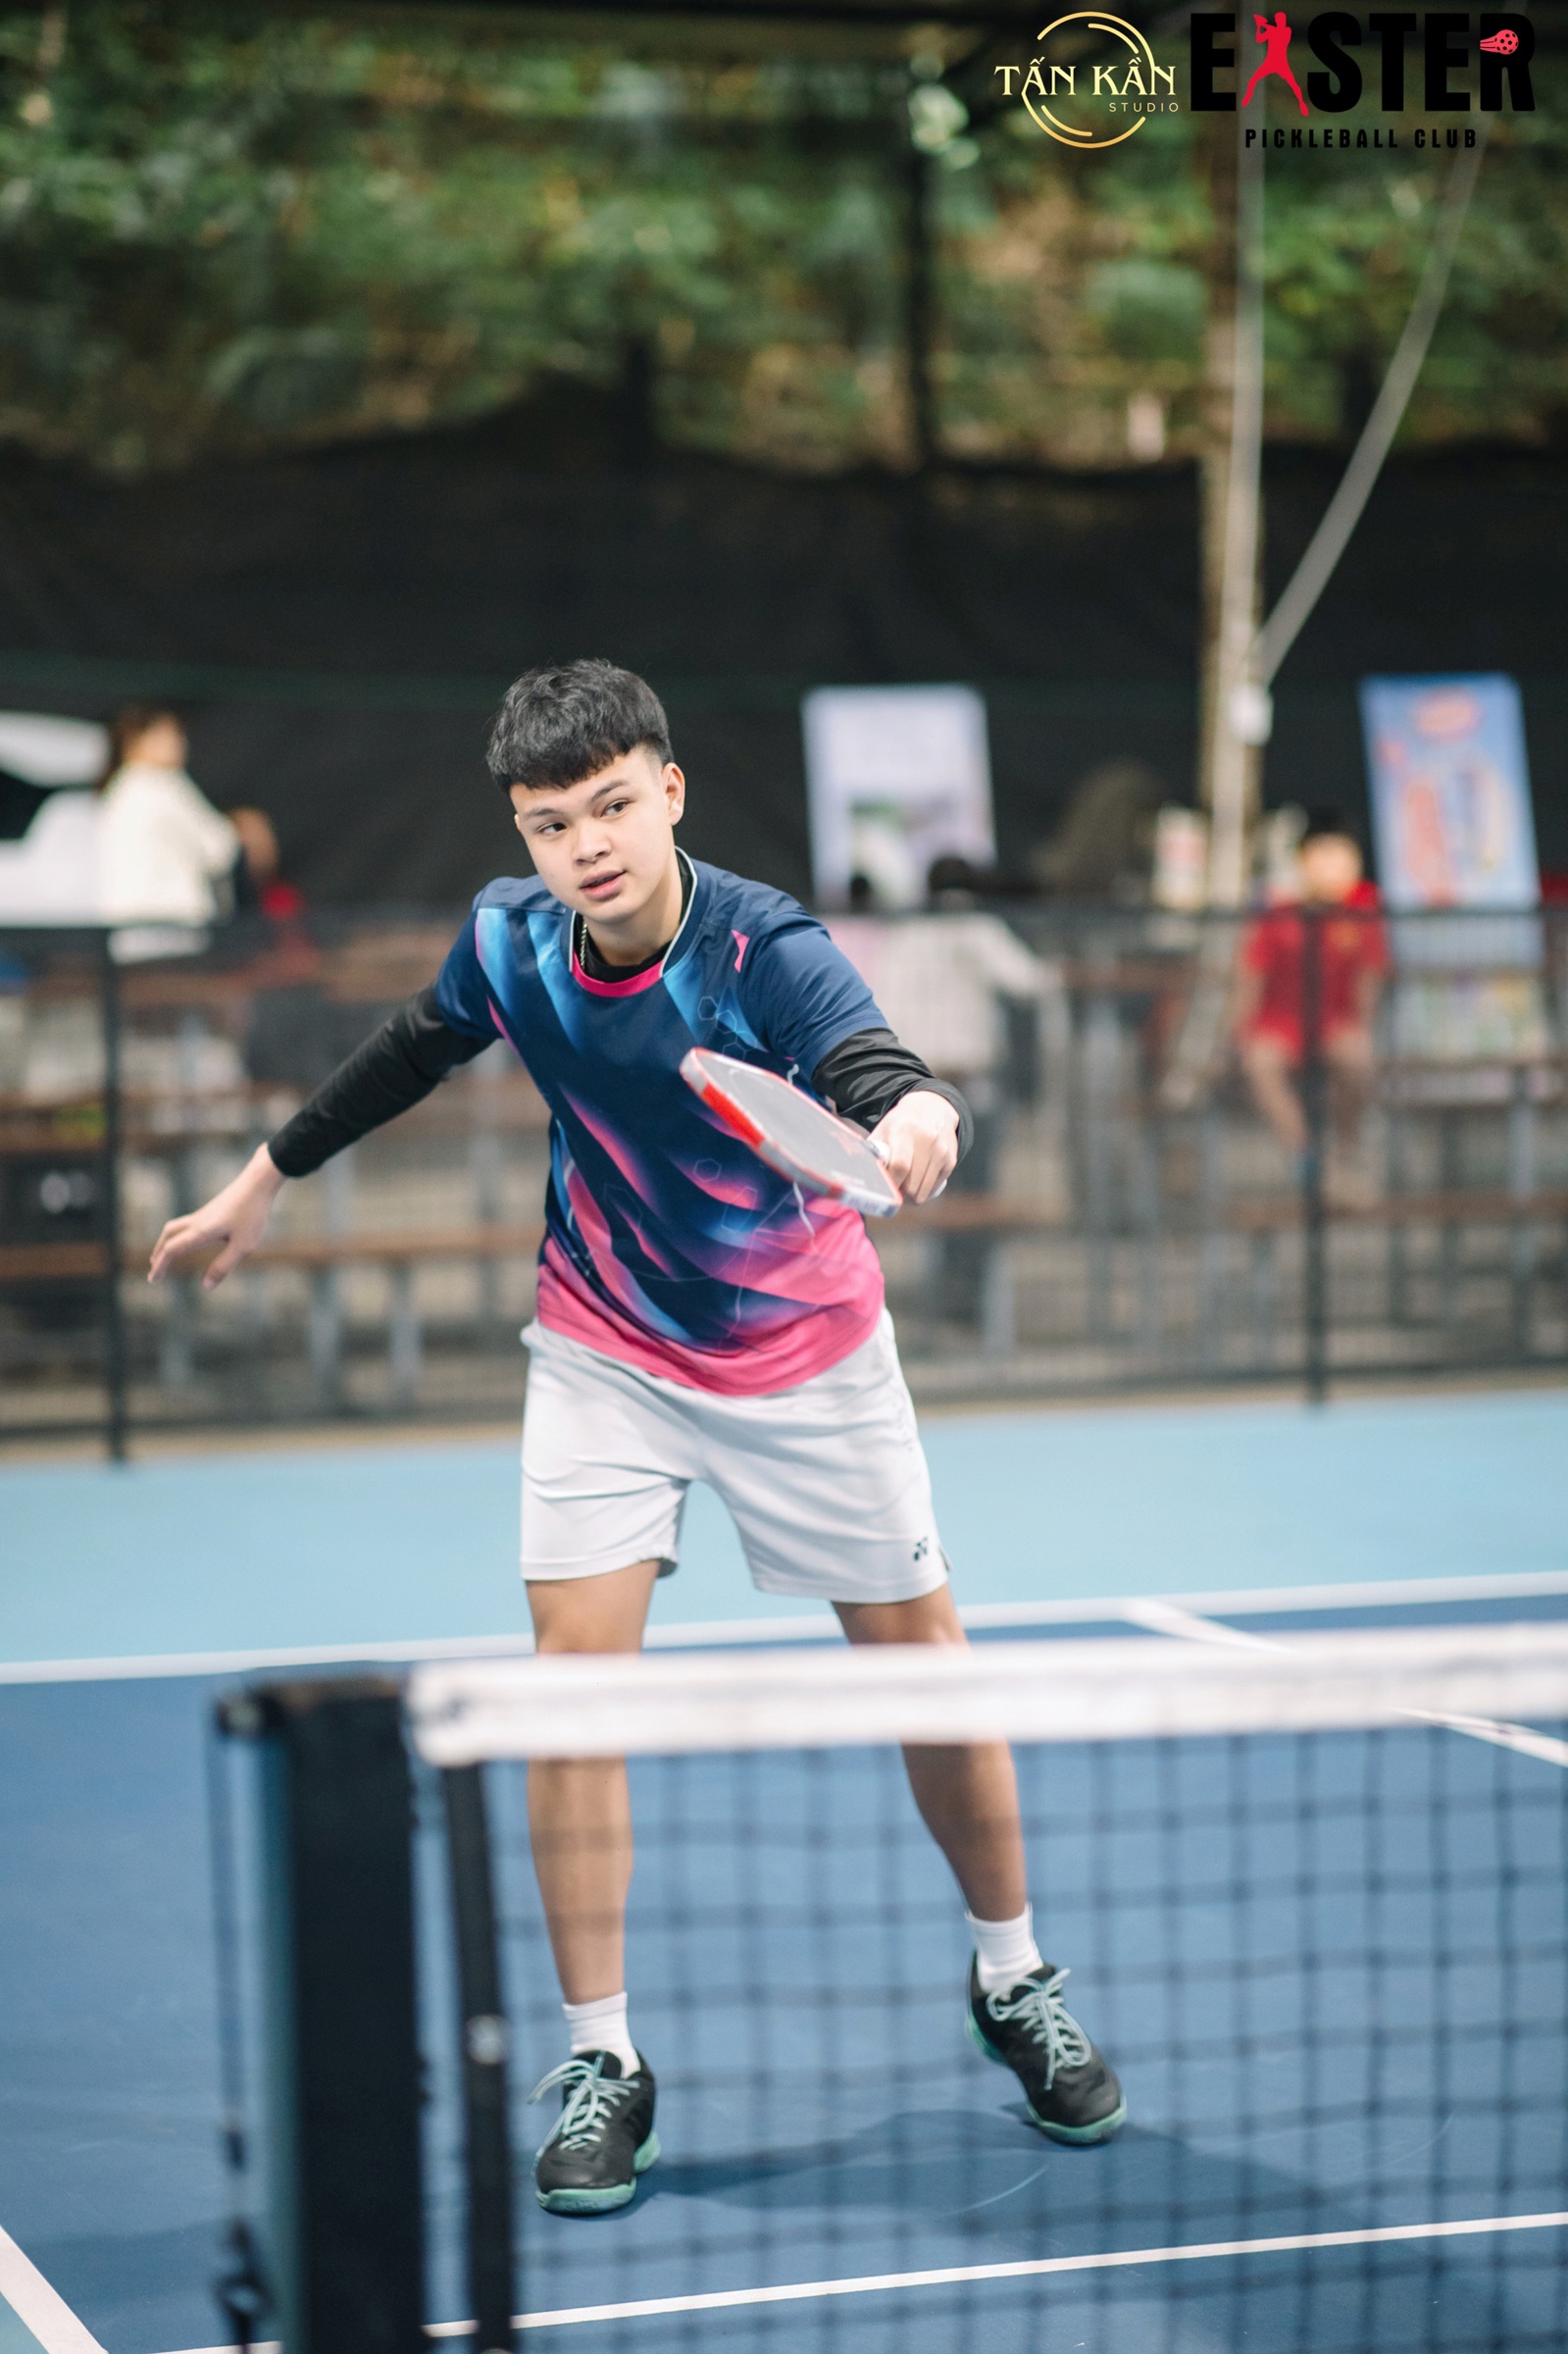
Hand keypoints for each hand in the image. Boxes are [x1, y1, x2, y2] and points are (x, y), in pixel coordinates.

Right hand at [148, 1143, 286, 1289]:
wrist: (258, 1183)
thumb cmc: (253, 1214)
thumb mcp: (243, 1246)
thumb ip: (224, 1266)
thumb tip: (205, 1286)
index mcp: (201, 1232)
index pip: (171, 1250)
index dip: (160, 1266)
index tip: (153, 1280)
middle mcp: (197, 1221)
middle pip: (168, 1236)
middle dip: (158, 1255)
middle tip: (154, 1272)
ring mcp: (203, 1213)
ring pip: (175, 1227)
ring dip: (165, 1243)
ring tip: (164, 1256)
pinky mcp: (211, 1209)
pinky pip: (186, 1223)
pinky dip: (178, 1235)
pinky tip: (188, 1241)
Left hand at [869, 1089, 959, 1206]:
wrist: (933, 1108)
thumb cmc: (901, 1123)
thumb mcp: (884, 1129)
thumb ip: (873, 1151)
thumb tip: (860, 1175)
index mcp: (906, 1131)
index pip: (900, 1166)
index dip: (890, 1183)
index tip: (882, 1188)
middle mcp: (927, 1140)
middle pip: (912, 1186)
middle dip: (898, 1193)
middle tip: (891, 1188)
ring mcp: (942, 1151)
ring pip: (923, 1192)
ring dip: (910, 1195)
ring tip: (902, 1186)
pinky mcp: (951, 1160)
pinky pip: (934, 1188)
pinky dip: (923, 1189)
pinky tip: (917, 1179)